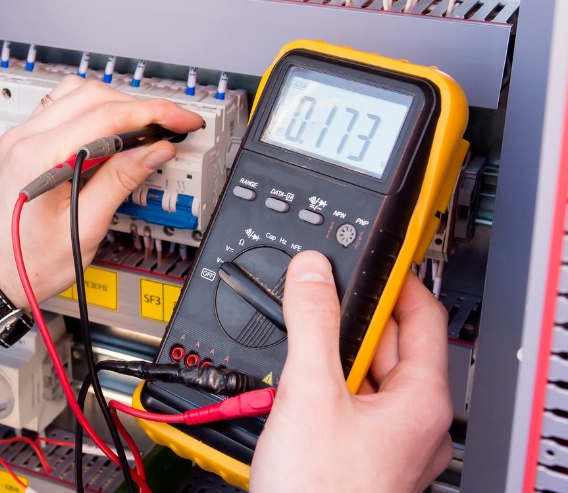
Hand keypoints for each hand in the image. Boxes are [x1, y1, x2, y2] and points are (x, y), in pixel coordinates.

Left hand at [0, 76, 202, 306]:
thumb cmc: (27, 264)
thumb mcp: (85, 228)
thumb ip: (120, 181)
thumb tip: (154, 150)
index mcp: (39, 158)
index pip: (107, 116)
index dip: (153, 114)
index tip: (181, 120)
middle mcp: (24, 139)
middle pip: (93, 95)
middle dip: (139, 106)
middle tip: (170, 127)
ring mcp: (20, 138)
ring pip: (77, 94)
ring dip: (115, 105)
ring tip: (144, 130)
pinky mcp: (22, 144)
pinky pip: (62, 109)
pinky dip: (92, 113)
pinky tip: (111, 135)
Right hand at [249, 251, 452, 492]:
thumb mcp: (310, 392)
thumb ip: (313, 322)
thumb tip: (313, 273)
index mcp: (423, 401)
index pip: (422, 314)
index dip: (394, 278)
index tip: (368, 256)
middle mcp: (416, 424)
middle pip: (389, 345)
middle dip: (349, 319)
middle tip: (313, 296)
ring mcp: (391, 445)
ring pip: (365, 378)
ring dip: (331, 356)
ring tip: (295, 345)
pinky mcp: (362, 460)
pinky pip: (349, 407)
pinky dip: (322, 389)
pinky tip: (291, 390)